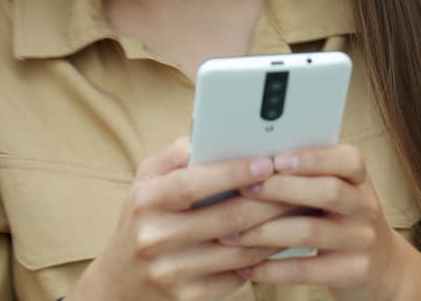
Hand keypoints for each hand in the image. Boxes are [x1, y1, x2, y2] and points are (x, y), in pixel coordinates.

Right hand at [70, 137, 295, 300]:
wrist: (120, 282)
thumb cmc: (142, 218)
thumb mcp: (146, 180)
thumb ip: (177, 153)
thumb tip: (214, 135)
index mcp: (146, 201)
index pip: (195, 183)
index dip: (234, 172)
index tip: (267, 161)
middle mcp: (156, 238)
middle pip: (228, 218)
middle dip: (271, 200)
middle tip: (300, 185)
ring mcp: (172, 272)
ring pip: (241, 250)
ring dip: (277, 230)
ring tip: (299, 211)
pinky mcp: (190, 297)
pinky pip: (239, 275)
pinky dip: (264, 257)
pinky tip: (279, 241)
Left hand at [219, 144, 420, 300]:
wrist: (384, 269)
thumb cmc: (343, 222)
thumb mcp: (338, 194)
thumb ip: (307, 178)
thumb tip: (251, 164)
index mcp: (360, 180)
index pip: (347, 160)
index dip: (312, 158)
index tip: (276, 159)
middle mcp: (366, 207)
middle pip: (328, 191)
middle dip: (281, 189)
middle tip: (243, 189)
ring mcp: (362, 240)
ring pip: (311, 231)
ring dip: (266, 232)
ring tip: (232, 234)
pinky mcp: (354, 272)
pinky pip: (308, 269)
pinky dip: (273, 269)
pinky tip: (248, 268)